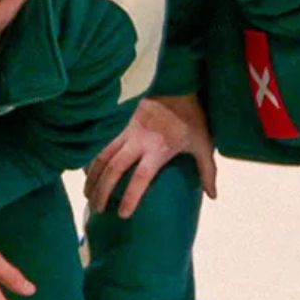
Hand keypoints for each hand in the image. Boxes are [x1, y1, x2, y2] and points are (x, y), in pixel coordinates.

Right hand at [85, 95, 218, 217]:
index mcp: (158, 148)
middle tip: (97, 209)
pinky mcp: (120, 124)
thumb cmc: (192, 117)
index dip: (130, 196)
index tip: (122, 214)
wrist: (176, 85)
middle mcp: (138, 141)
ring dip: (92, 177)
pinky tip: (86, 173)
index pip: (141, 177)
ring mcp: (126, 131)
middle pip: (114, 169)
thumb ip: (208, 171)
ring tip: (86, 195)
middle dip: (102, 191)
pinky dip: (92, 160)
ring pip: (102, 156)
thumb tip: (212, 196)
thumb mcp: (204, 144)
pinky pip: (101, 145)